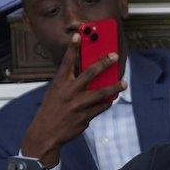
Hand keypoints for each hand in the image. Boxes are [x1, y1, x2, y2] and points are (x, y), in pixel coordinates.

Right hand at [21, 33, 126, 166]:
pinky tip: (111, 99)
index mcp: (60, 83)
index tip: (78, 35)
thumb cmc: (51, 110)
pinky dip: (107, 102)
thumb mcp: (56, 92)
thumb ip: (70, 83)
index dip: (73, 48)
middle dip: (104, 62)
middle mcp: (70, 91)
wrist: (46, 133)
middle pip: (90, 73)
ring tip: (124, 83)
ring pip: (102, 92)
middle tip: (114, 56)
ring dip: (115, 87)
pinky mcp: (85, 117)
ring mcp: (79, 104)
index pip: (67, 62)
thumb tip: (88, 76)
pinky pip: (101, 107)